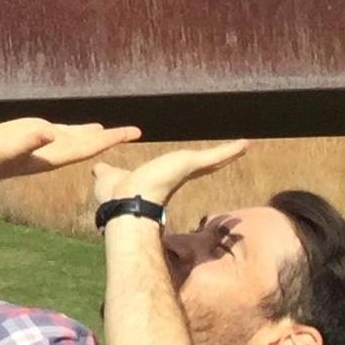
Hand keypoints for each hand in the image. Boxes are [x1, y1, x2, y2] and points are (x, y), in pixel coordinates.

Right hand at [0, 118, 141, 183]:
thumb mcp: (7, 147)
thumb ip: (28, 141)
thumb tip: (50, 132)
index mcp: (53, 154)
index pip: (89, 146)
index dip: (110, 139)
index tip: (132, 134)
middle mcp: (55, 150)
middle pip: (90, 144)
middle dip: (112, 137)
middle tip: (137, 132)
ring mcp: (47, 144)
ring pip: (80, 139)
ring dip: (99, 136)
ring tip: (119, 133)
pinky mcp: (37, 137)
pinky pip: (66, 133)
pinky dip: (81, 130)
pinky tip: (90, 129)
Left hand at [91, 140, 248, 212]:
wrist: (125, 201)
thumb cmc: (115, 194)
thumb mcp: (109, 175)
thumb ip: (107, 172)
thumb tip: (98, 169)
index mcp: (161, 178)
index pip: (181, 169)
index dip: (190, 165)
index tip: (198, 161)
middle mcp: (177, 175)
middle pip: (202, 165)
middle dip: (217, 159)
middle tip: (233, 151)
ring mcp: (186, 169)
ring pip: (212, 160)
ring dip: (229, 153)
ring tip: (245, 145)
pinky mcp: (191, 163)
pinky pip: (216, 156)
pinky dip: (231, 150)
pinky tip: (246, 144)